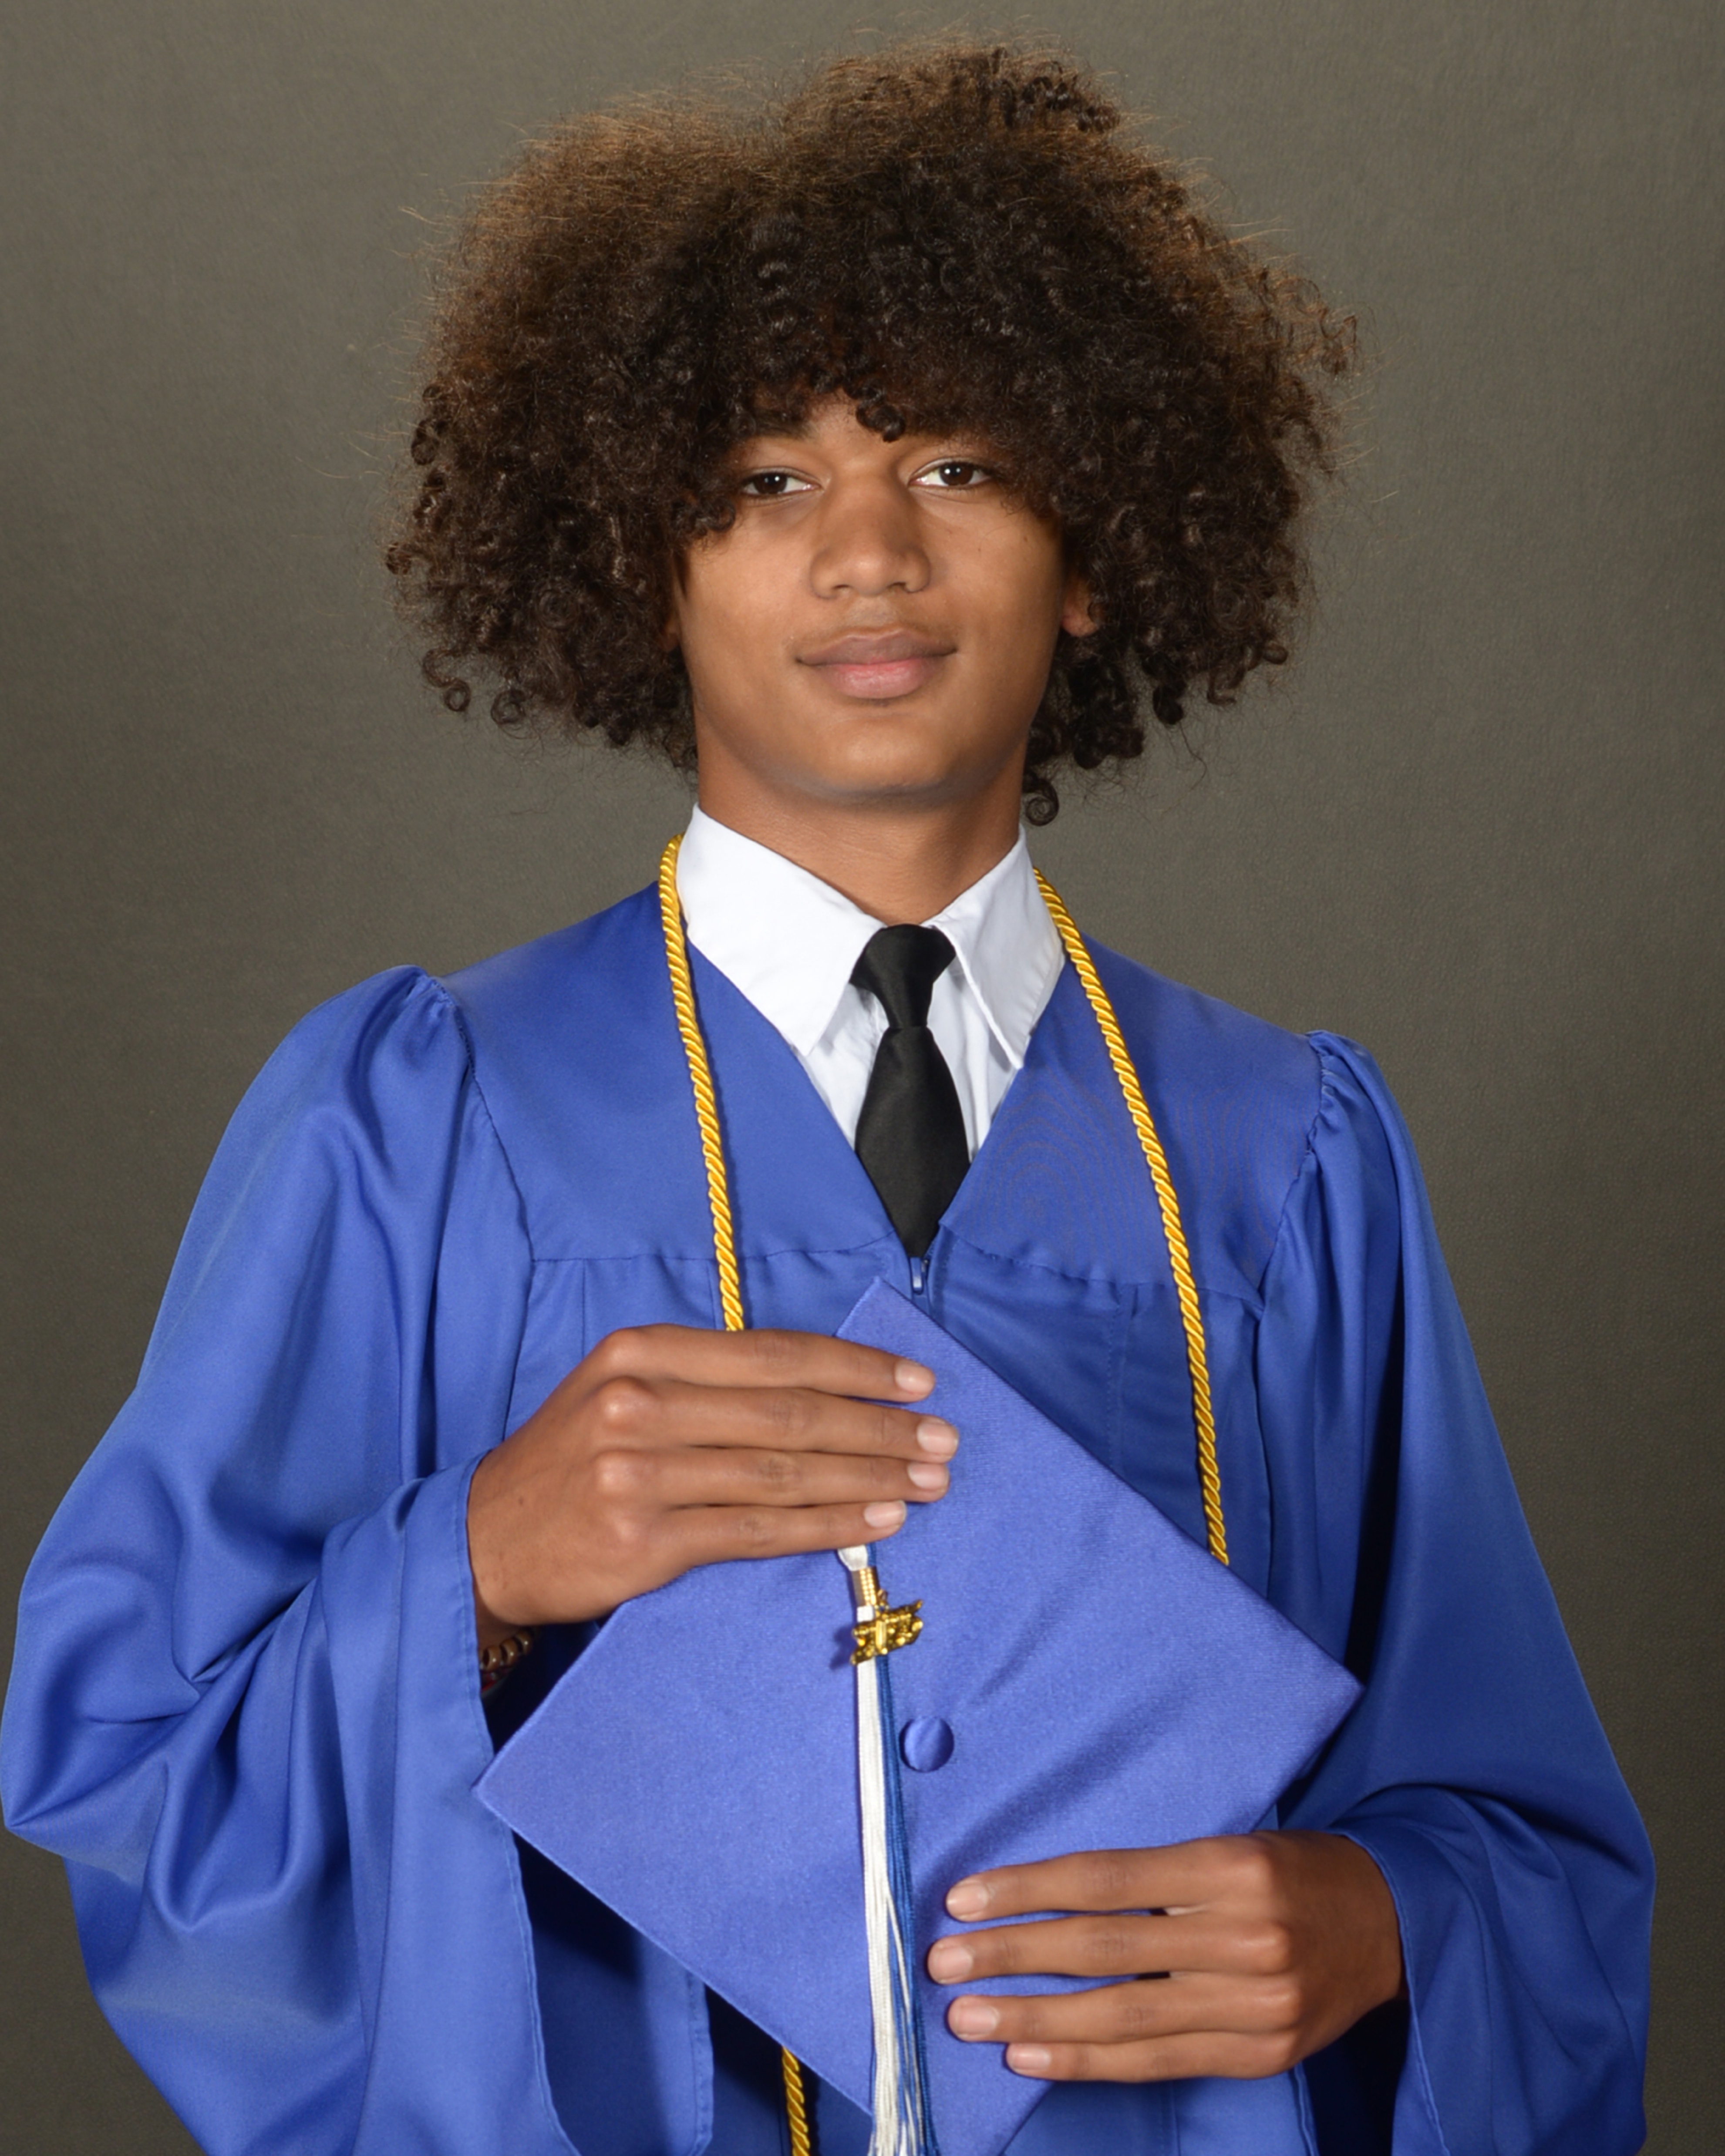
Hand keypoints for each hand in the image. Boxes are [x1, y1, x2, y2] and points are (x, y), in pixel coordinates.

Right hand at [467, 1325, 953, 1642]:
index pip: (774, 1354)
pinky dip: (826, 1525)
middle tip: (942, 1439)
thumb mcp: (624, 1389)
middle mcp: (639, 1404)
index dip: (855, 1367)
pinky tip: (876, 1522)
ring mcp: (639, 1474)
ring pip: (782, 1472)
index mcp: (642, 1351)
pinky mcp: (644, 1541)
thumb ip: (709, 1382)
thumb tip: (823, 1389)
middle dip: (878, 1426)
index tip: (917, 1381)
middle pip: (788, 1412)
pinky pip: (757, 1531)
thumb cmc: (572, 1459)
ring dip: (867, 1477)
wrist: (484, 1539)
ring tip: (927, 1482)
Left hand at [925, 1831, 1403, 2081]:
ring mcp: (1254, 2005)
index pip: (1105, 1880)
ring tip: (970, 2018)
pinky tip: (1032, 2057)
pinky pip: (1157, 2061)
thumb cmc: (1290, 1872)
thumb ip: (1150, 1876)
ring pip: (1122, 2016)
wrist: (1391, 1923)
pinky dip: (1088, 2061)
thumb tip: (1045, 1900)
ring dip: (1035, 2021)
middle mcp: (1242, 1937)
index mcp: (1228, 1868)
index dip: (1028, 1890)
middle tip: (944, 1964)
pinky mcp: (1259, 2054)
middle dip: (1014, 1957)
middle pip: (1104, 1949)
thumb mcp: (1227, 1846)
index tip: (963, 1899)